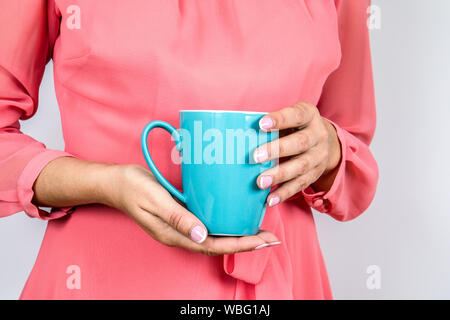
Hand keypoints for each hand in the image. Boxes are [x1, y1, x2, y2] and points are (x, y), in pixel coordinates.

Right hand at [102, 164, 279, 254]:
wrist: (117, 182)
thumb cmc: (133, 190)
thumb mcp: (155, 201)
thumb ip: (178, 218)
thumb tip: (202, 236)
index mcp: (175, 235)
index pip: (214, 246)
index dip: (240, 245)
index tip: (262, 242)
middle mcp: (182, 233)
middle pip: (219, 243)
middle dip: (245, 242)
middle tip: (270, 237)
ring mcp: (182, 224)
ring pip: (215, 233)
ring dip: (237, 232)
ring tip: (259, 228)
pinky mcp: (182, 212)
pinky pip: (207, 221)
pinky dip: (224, 219)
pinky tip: (234, 211)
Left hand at [253, 102, 341, 205]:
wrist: (326, 141)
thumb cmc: (297, 126)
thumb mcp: (290, 117)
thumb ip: (271, 124)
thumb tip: (240, 132)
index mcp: (309, 115)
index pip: (296, 116)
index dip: (280, 120)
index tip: (261, 124)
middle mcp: (318, 135)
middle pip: (300, 143)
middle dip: (277, 150)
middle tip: (256, 156)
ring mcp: (319, 156)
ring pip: (301, 166)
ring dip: (279, 175)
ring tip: (260, 182)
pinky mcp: (315, 174)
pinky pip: (300, 184)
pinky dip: (284, 193)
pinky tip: (270, 199)